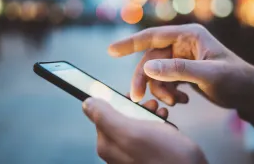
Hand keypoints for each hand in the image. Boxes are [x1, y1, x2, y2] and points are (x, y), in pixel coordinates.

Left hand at [82, 97, 207, 163]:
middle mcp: (118, 150)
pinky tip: (166, 123)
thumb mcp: (132, 131)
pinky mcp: (149, 153)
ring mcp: (134, 152)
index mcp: (108, 145)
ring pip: (137, 122)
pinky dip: (158, 123)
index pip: (103, 113)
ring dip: (149, 113)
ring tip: (160, 113)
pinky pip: (149, 131)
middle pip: (121, 117)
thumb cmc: (165, 156)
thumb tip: (87, 103)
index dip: (118, 101)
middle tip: (150, 106)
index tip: (132, 97)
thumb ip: (106, 117)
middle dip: (137, 107)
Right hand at [109, 24, 253, 112]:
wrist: (249, 93)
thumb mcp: (208, 74)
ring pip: (156, 73)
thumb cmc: (235, 78)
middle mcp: (183, 44)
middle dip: (144, 79)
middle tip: (136, 97)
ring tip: (176, 102)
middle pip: (151, 59)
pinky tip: (184, 100)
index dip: (130, 43)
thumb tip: (148, 67)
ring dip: (160, 90)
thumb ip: (178, 70)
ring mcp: (182, 59)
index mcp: (189, 35)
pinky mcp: (184, 72)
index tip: (111, 51)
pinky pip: (166, 81)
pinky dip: (169, 93)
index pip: (153, 36)